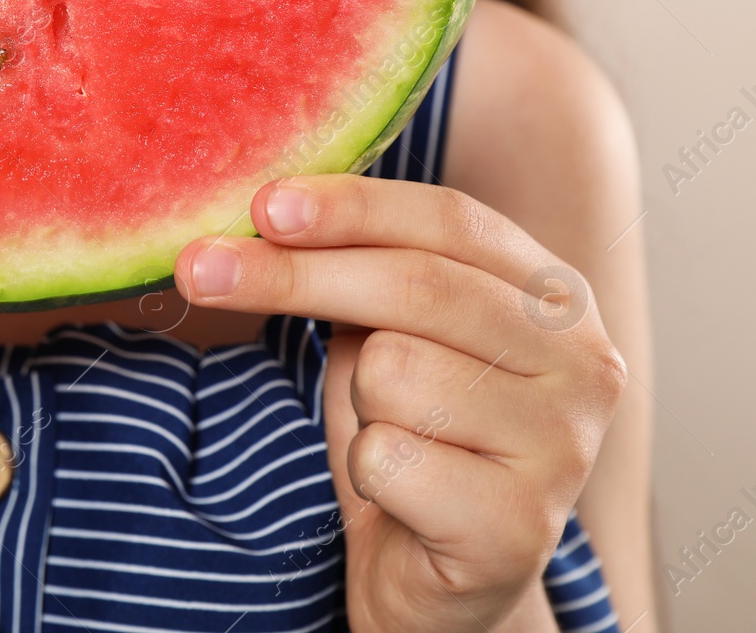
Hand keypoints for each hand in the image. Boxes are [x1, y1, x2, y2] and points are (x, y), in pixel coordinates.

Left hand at [175, 174, 626, 631]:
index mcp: (555, 295)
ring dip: (358, 404)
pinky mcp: (521, 525)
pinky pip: (387, 459)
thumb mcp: (384, 332)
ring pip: (396, 372)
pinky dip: (366, 473)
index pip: (451, 221)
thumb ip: (355, 267)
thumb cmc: (411, 436)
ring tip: (390, 434)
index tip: (265, 203)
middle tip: (198, 267)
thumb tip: (263, 212)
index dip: (355, 206)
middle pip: (416, 287)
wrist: (439, 577)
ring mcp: (563, 445)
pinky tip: (402, 492)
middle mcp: (582, 361)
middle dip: (293, 274)